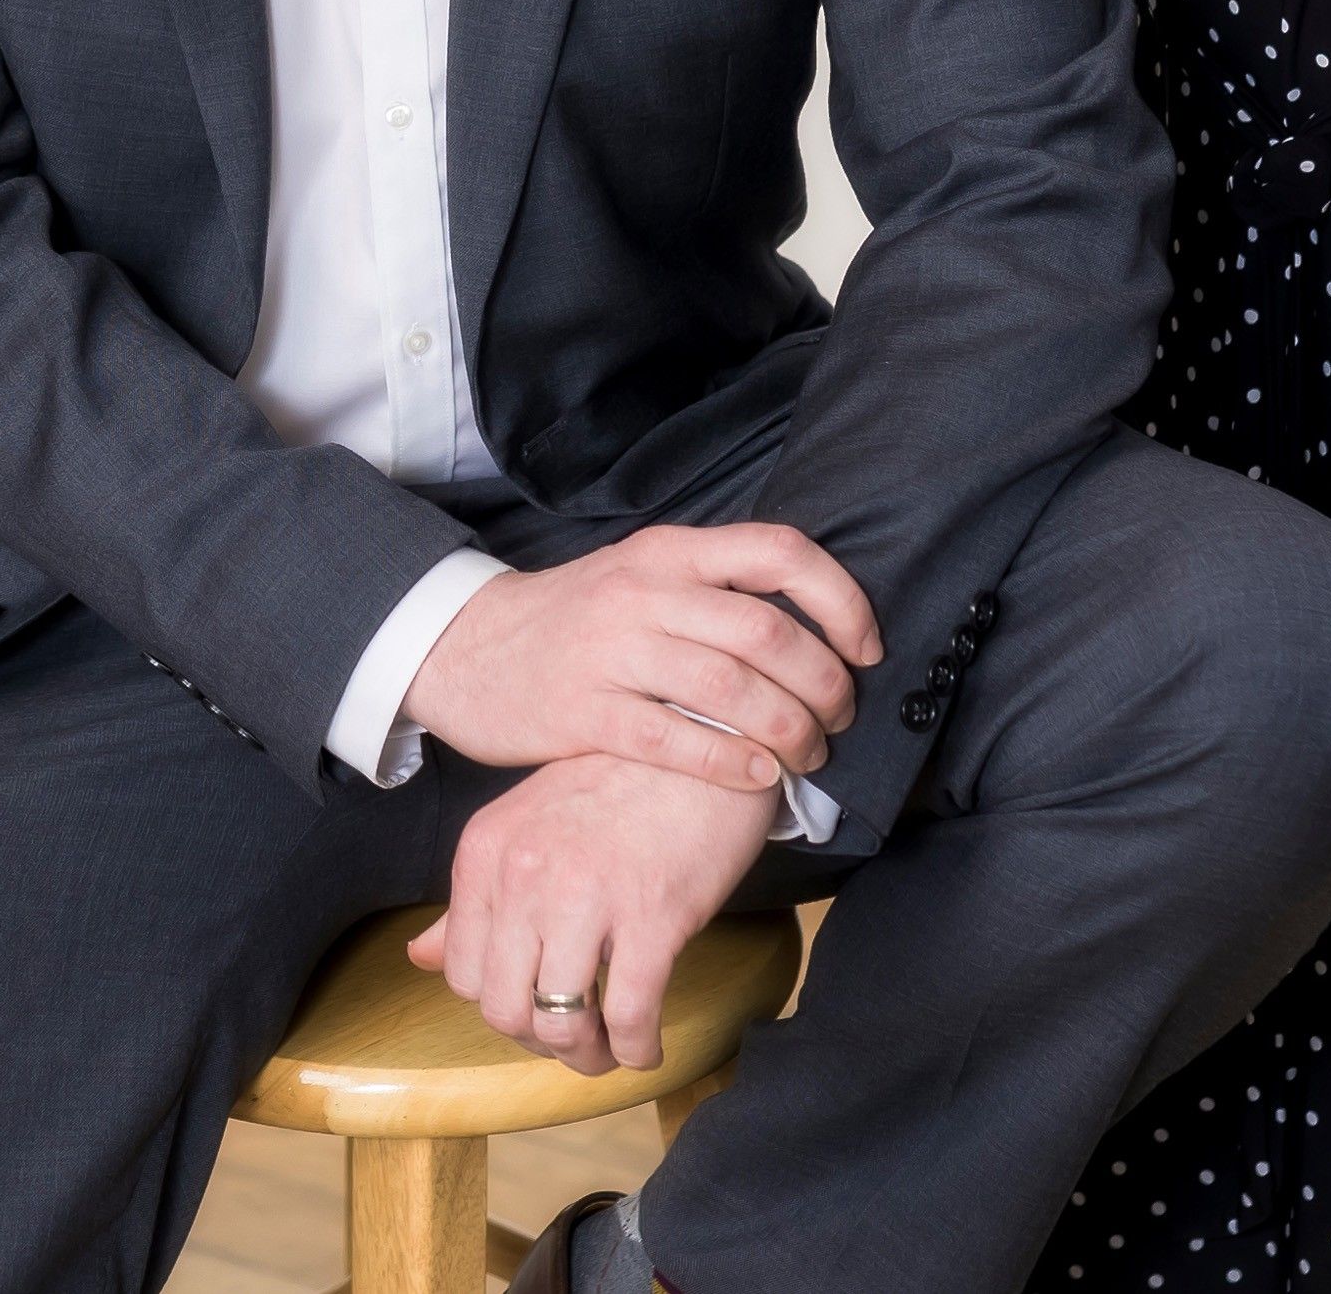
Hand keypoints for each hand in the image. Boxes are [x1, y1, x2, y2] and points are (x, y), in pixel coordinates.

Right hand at [400, 523, 879, 803]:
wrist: (463, 647)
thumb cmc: (572, 620)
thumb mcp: (638, 576)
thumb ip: (711, 589)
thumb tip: (812, 626)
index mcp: (668, 552)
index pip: (779, 551)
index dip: (840, 599)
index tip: (866, 647)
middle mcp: (643, 591)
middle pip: (767, 633)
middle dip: (825, 685)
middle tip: (840, 719)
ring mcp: (610, 651)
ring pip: (731, 690)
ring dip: (789, 731)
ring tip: (808, 756)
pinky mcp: (582, 712)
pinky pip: (674, 741)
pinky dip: (729, 762)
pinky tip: (757, 778)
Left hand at [411, 752, 770, 1077]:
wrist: (700, 736)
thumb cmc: (616, 783)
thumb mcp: (528, 826)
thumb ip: (475, 899)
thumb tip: (418, 957)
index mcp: (486, 852)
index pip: (462, 974)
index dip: (501, 1006)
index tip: (535, 1006)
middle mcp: (525, 875)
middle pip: (505, 1010)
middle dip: (539, 1041)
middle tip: (575, 1037)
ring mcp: (587, 896)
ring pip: (561, 1024)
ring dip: (587, 1056)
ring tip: (609, 1049)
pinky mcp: (653, 916)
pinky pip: (632, 1017)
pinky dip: (638, 1050)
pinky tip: (648, 1046)